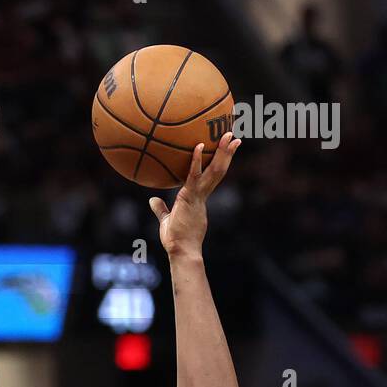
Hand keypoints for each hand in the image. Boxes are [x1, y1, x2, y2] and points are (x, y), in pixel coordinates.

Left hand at [148, 132, 240, 258]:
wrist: (181, 251)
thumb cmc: (175, 241)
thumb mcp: (166, 220)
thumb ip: (161, 209)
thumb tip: (152, 199)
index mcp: (199, 199)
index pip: (211, 177)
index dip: (219, 164)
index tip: (225, 152)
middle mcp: (202, 195)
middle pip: (218, 170)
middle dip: (226, 153)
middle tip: (234, 136)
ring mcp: (198, 196)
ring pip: (214, 171)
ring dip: (222, 152)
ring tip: (229, 135)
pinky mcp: (191, 197)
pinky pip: (194, 176)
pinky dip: (196, 161)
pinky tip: (199, 145)